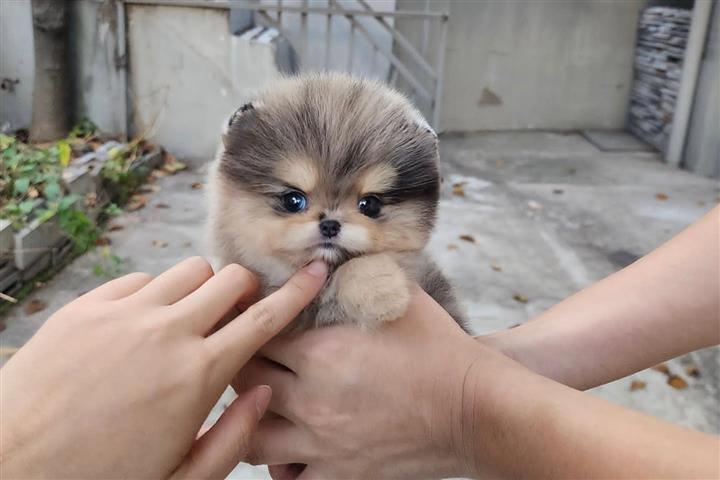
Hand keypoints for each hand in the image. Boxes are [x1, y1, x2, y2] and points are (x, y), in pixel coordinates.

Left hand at [0, 257, 327, 478]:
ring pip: (187, 271)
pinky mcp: (85, 308)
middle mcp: (165, 333)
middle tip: (238, 309)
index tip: (315, 272)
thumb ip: (234, 435)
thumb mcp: (181, 478)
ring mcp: (122, 314)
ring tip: (188, 318)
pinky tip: (142, 324)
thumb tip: (263, 392)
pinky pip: (138, 278)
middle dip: (245, 288)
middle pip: (229, 279)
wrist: (11, 468)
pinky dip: (152, 294)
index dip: (296, 293)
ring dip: (200, 289)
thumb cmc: (99, 478)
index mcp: (197, 375)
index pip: (264, 319)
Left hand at [233, 285, 492, 478]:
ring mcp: (323, 444)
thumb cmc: (439, 348)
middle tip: (246, 356)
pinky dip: (282, 464)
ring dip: (250, 419)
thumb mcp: (397, 295)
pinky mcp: (341, 474)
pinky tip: (291, 446)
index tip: (246, 317)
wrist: (475, 408)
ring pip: (253, 439)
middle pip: (245, 383)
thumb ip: (355, 276)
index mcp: (321, 354)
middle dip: (239, 366)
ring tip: (261, 404)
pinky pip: (289, 479)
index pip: (256, 336)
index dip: (247, 323)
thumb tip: (328, 258)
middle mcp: (312, 402)